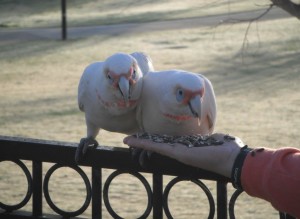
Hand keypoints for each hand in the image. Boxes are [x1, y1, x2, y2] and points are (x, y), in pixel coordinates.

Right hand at [123, 133, 244, 176]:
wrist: (233, 158)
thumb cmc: (225, 149)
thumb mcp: (214, 141)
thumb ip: (210, 140)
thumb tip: (214, 139)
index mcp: (187, 147)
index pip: (166, 143)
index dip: (155, 140)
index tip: (145, 138)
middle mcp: (179, 151)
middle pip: (158, 146)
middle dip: (144, 144)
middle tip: (130, 142)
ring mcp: (177, 152)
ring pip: (154, 146)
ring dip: (140, 144)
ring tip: (128, 142)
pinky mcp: (176, 153)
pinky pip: (156, 146)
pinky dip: (143, 143)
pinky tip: (133, 141)